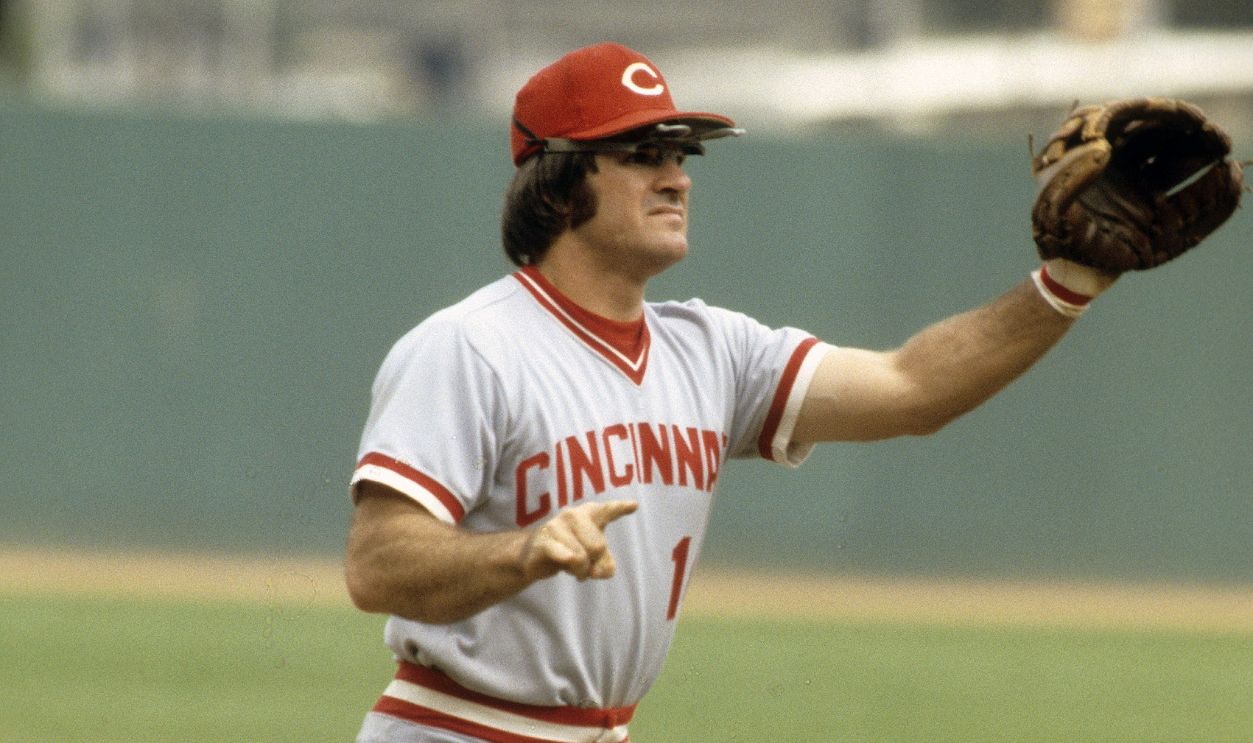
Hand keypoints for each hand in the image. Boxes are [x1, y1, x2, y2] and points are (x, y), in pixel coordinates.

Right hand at [520, 500, 638, 581]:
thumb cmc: (567, 550)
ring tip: (571, 567)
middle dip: (593, 563)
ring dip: (579, 570)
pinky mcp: (544, 541)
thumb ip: (605, 563)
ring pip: (582, 556)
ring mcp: (557, 526)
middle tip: (584, 567)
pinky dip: (570, 563)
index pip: (606, 510)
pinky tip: (566, 563)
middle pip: (598, 546)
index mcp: (588, 514)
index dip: (620, 508)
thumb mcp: (592, 557)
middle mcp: (573, 515)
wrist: (531, 555)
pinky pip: (566, 555)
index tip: (634, 505)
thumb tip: (603, 571)